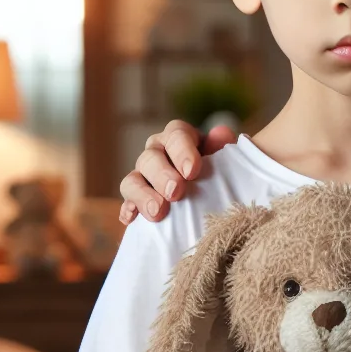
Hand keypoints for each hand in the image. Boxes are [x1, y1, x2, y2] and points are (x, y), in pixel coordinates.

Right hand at [119, 119, 235, 224]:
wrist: (210, 199)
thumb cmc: (219, 174)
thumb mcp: (225, 159)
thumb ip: (222, 147)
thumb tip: (221, 132)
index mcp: (180, 137)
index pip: (176, 134)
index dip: (182, 151)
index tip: (192, 171)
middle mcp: (157, 152)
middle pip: (151, 157)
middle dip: (162, 174)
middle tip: (175, 192)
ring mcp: (143, 175)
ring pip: (132, 179)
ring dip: (143, 195)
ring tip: (158, 212)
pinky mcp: (135, 198)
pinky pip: (125, 201)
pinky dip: (128, 209)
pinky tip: (131, 219)